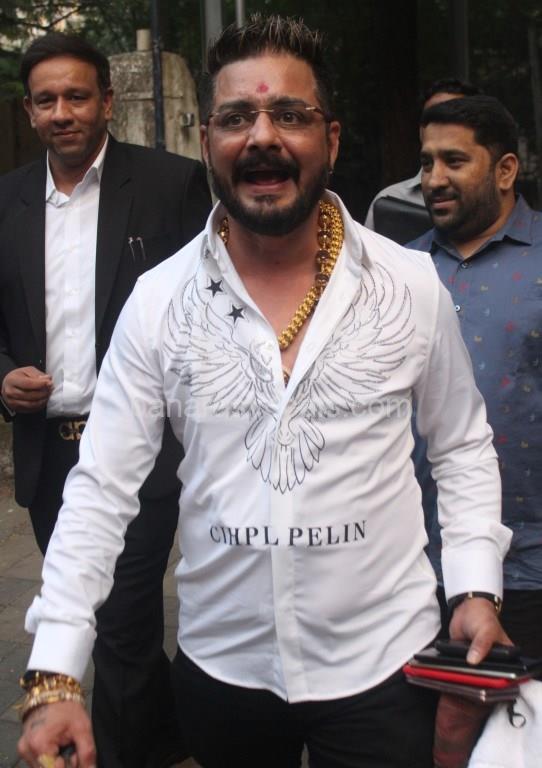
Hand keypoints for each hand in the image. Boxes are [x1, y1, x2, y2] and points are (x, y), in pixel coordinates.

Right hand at [1, 366, 52, 412]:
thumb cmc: (20, 377)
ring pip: (31, 404)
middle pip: (30, 395)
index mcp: (12, 380)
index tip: (50, 383)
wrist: (9, 385)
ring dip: (43, 400)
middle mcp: (10, 392)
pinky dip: (40, 405)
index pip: (28, 383)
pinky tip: (43, 399)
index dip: (40, 384)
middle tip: (51, 389)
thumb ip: (37, 374)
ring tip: (48, 394)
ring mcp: (12, 402)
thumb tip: (47, 379)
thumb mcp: (27, 370)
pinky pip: (31, 409)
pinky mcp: (17, 409)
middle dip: (43, 392)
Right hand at [18, 701, 95, 767]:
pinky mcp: (24, 750)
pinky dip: (49, 760)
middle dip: (63, 765)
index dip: (69, 767)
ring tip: (64, 747)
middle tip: (72, 752)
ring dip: (56, 764)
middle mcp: (26, 750)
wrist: (53, 693)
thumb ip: (86, 753)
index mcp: (40, 745)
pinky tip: (57, 748)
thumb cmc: (68, 708)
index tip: (75, 757)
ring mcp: (23, 751)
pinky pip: (39, 763)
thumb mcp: (83, 729)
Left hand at [433, 597, 511, 766]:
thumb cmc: (482, 617)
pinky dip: (452, 671)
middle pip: (485, 679)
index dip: (494, 686)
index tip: (482, 694)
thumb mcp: (485, 629)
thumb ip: (481, 645)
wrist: (467, 607)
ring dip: (461, 678)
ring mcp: (478, 662)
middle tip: (462, 691)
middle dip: (474, 684)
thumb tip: (473, 662)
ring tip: (449, 684)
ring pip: (471, 675)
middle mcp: (494, 664)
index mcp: (506, 659)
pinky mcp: (464, 660)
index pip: (502, 677)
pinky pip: (459, 668)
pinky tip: (442, 675)